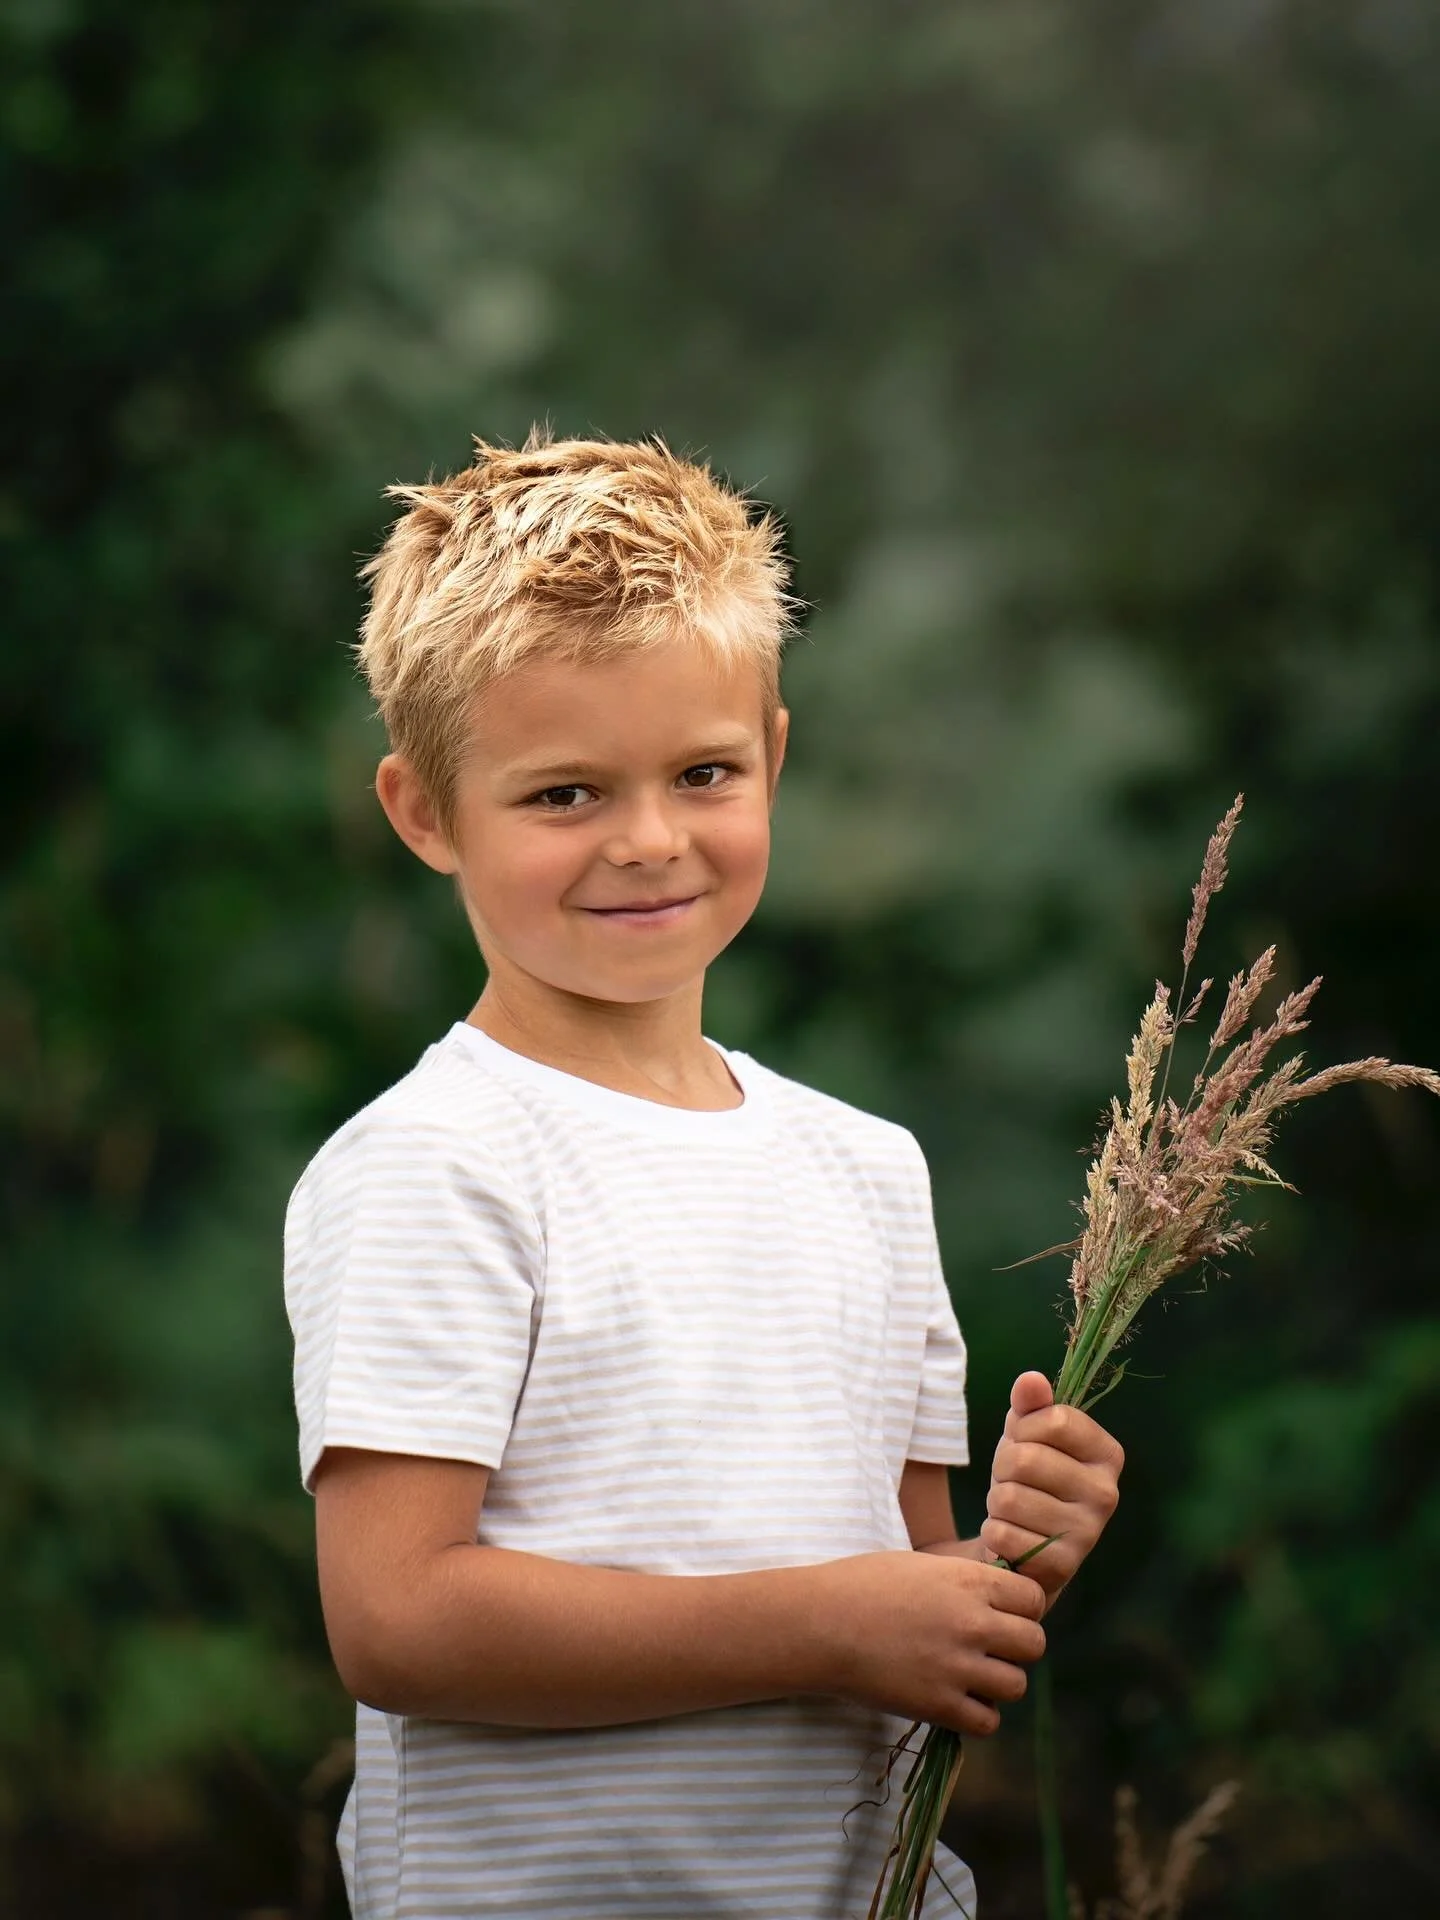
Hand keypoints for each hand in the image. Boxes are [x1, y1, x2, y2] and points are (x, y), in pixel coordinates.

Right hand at [815, 1550, 1045, 1736]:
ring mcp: (958, 1666)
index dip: (1022, 1608)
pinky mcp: (939, 1705)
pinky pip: (988, 1722)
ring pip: (1017, 1685)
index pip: (1034, 1600)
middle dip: (1017, 1646)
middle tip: (989, 1648)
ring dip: (998, 1682)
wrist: (820, 1624)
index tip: (1002, 1614)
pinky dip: (977, 1714)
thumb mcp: (922, 1566)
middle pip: (1034, 1644)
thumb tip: (999, 1600)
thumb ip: (965, 1583)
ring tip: (969, 1675)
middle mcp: (972, 1622)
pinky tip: (955, 1699)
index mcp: (969, 1580)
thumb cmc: (862, 1585)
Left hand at [982, 1372, 1123, 1603]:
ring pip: (1009, 1498)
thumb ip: (1031, 1404)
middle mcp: (1107, 1493)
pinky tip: (1011, 1536)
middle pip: (1026, 1459)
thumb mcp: (1027, 1435)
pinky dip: (995, 1532)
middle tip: (1012, 1481)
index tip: (1023, 1441)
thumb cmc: (1029, 1480)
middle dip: (1003, 1467)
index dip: (1023, 1428)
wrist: (1025, 1545)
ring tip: (1012, 1509)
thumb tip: (1031, 1380)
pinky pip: (1003, 1534)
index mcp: (1106, 1454)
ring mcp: (1087, 1532)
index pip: (1055, 1420)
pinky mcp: (1062, 1566)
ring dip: (997, 1502)